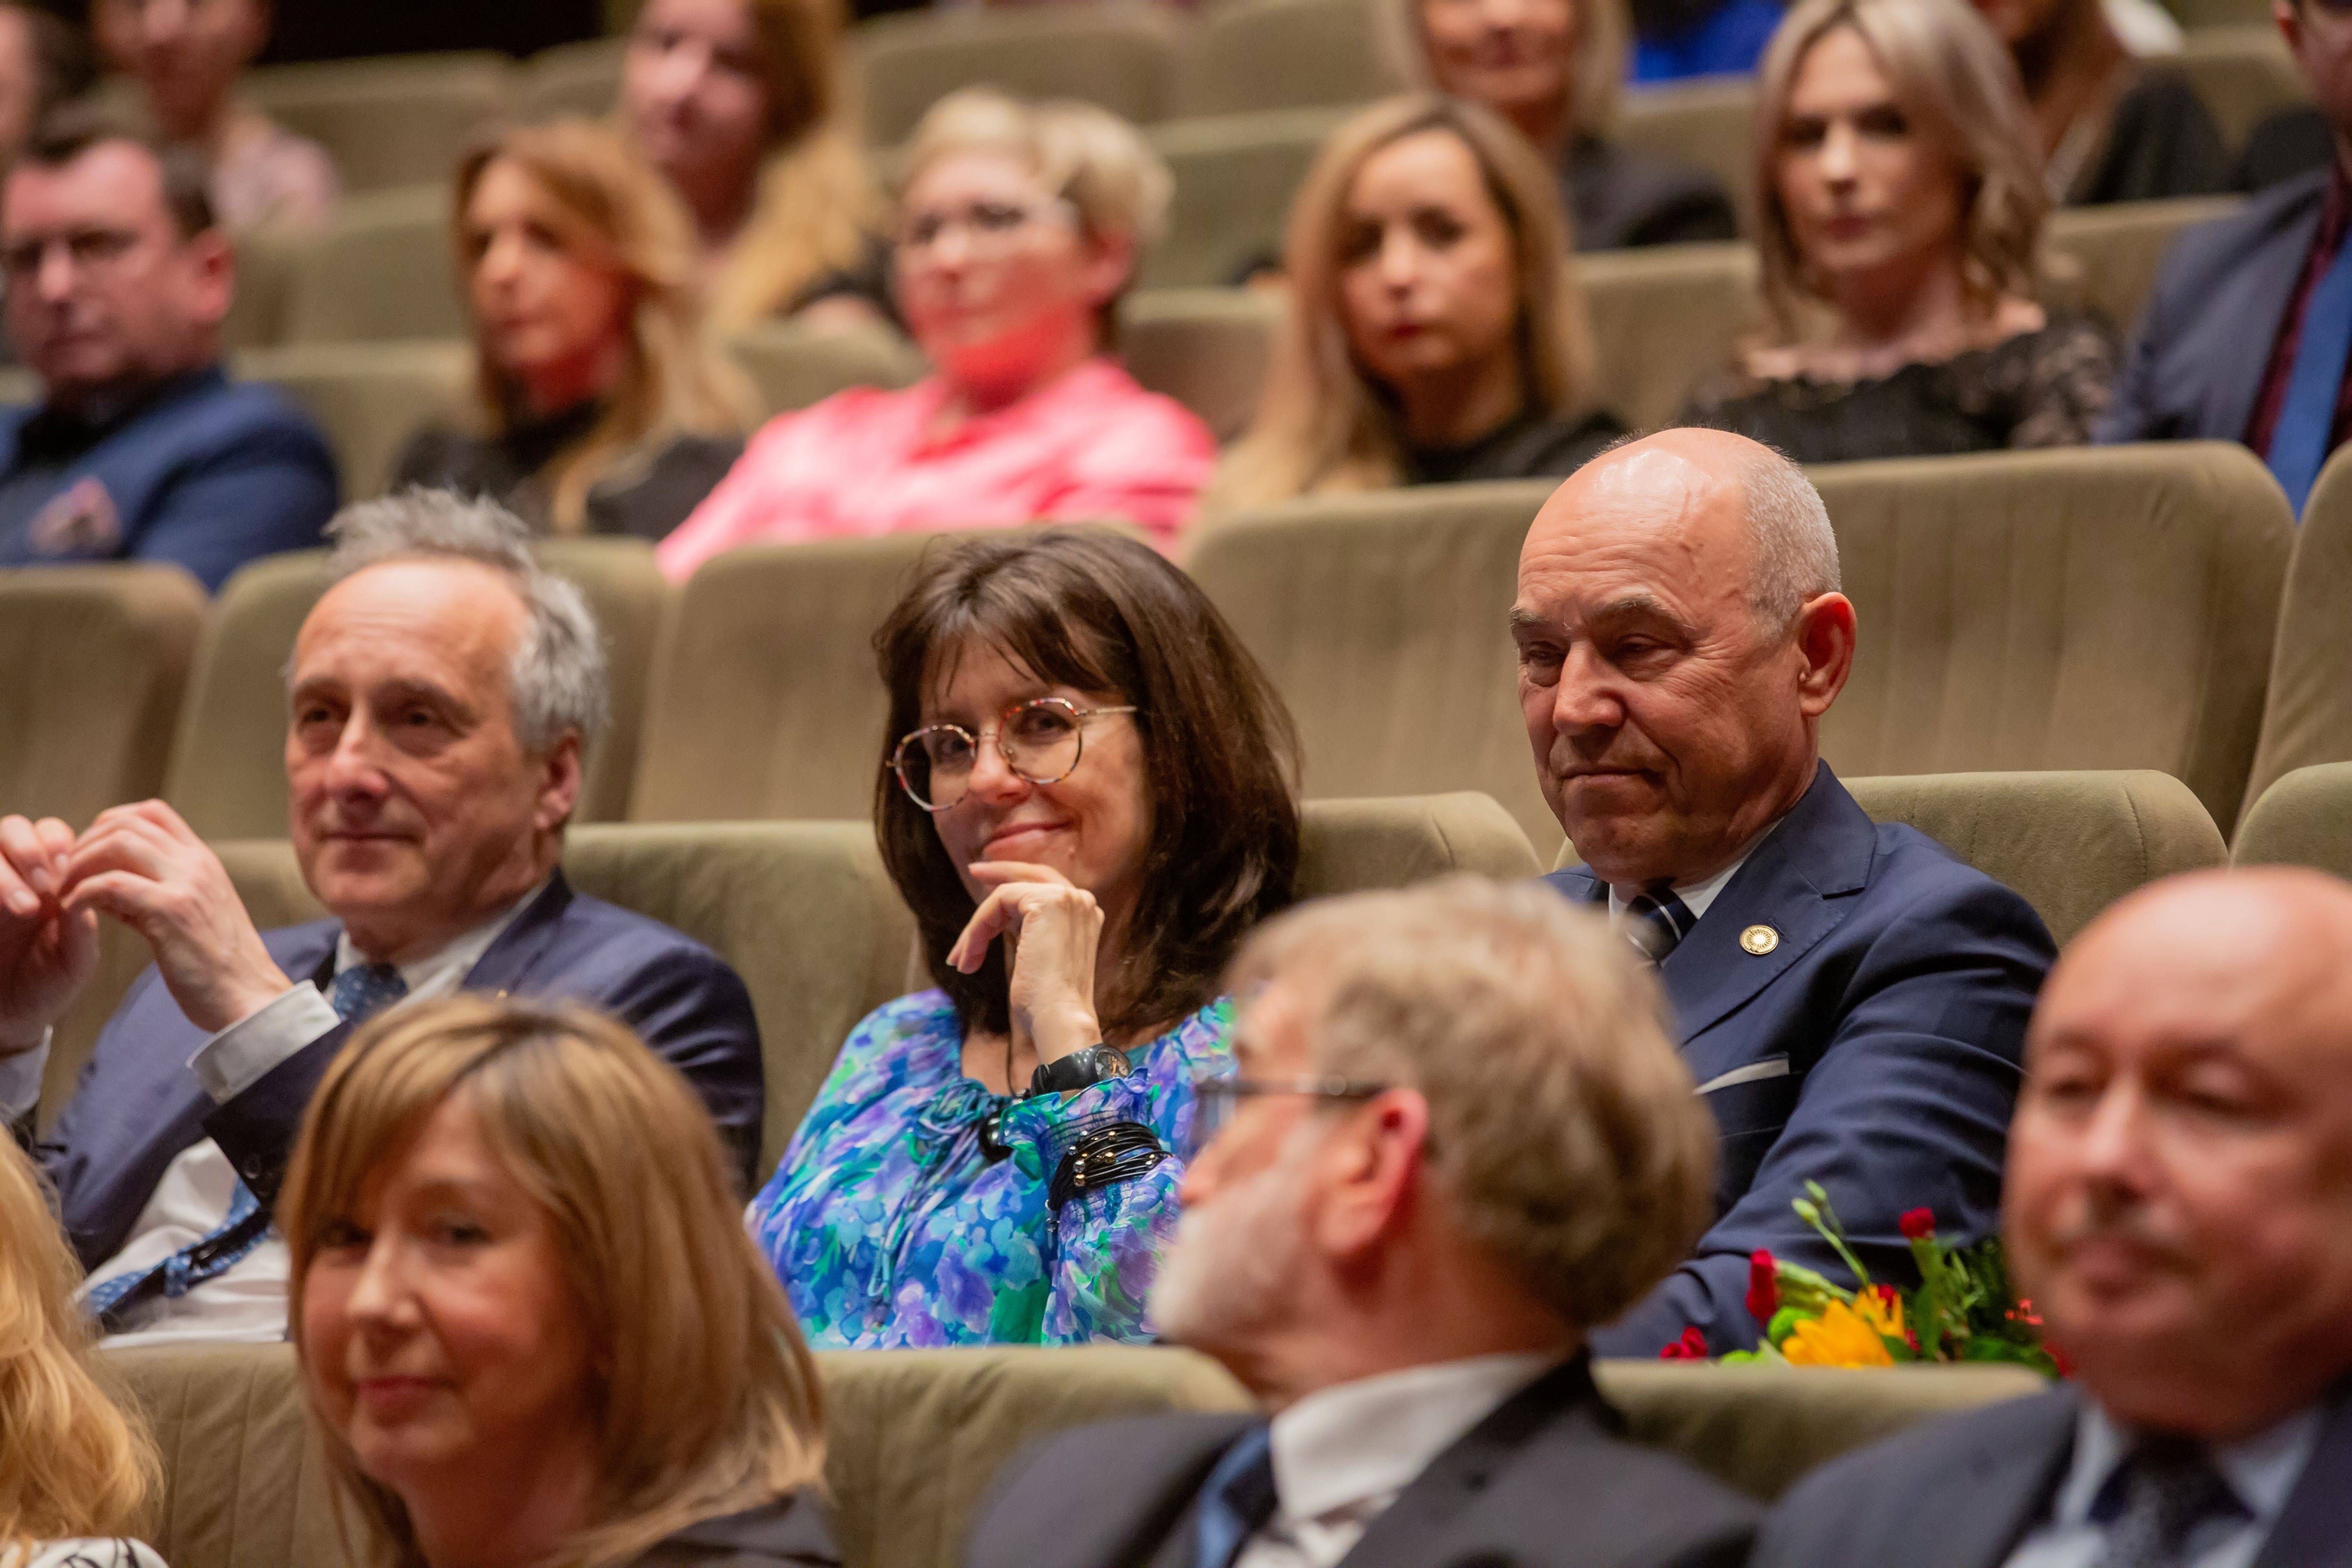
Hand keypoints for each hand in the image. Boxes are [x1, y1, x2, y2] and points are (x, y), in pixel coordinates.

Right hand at [0, 814, 97, 1053]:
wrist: (10, 1018)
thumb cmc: (48, 985)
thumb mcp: (75, 958)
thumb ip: (81, 925)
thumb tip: (84, 890)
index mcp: (48, 879)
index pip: (52, 834)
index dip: (59, 842)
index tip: (70, 868)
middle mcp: (11, 876)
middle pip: (13, 828)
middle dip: (30, 847)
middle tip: (47, 882)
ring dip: (4, 868)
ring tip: (27, 906)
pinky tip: (2, 909)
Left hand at [60, 801, 292, 1035]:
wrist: (248, 995)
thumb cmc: (217, 965)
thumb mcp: (191, 915)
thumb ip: (154, 892)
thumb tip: (106, 883)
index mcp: (203, 861)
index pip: (153, 813)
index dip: (111, 822)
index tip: (89, 853)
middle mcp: (197, 863)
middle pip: (128, 821)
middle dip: (86, 841)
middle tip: (64, 873)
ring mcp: (186, 883)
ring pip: (118, 842)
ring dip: (79, 863)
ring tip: (64, 890)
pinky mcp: (171, 910)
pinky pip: (111, 884)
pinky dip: (82, 893)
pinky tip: (73, 912)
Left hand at [946, 861, 1104, 1064]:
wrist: (1059, 1019)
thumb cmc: (1046, 1003)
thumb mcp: (1035, 958)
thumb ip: (1026, 932)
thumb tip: (999, 918)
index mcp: (1085, 916)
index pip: (1046, 886)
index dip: (1014, 885)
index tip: (985, 889)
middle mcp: (1082, 901)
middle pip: (1032, 875)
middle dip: (999, 872)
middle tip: (973, 871)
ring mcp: (1067, 898)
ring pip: (1006, 895)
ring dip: (977, 927)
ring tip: (961, 958)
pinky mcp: (1047, 901)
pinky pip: (998, 901)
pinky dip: (977, 928)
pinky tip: (969, 955)